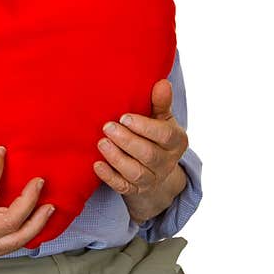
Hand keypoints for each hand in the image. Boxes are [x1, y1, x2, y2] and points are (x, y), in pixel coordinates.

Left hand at [94, 79, 188, 222]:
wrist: (153, 164)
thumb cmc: (154, 132)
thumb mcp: (160, 117)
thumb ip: (160, 102)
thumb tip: (162, 82)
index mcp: (176, 141)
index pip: (165, 135)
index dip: (144, 127)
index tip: (124, 117)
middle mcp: (167, 162)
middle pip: (149, 155)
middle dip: (127, 141)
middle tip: (107, 127)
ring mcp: (152, 179)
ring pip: (136, 173)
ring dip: (117, 158)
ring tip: (101, 143)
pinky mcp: (136, 190)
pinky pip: (123, 188)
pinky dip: (109, 177)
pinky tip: (96, 165)